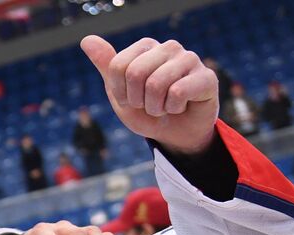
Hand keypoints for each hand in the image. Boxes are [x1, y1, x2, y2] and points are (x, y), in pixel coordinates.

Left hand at [81, 35, 217, 156]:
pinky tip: (181, 106)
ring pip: (157, 84)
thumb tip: (86, 39)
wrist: (174, 135)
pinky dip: (174, 108)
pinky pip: (178, 92)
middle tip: (149, 104)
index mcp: (146, 47)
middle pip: (136, 73)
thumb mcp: (120, 93)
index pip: (118, 66)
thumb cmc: (146, 112)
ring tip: (165, 106)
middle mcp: (169, 47)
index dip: (120, 92)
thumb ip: (106, 66)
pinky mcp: (207, 77)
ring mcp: (190, 59)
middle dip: (138, 100)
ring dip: (156, 106)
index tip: (131, 99)